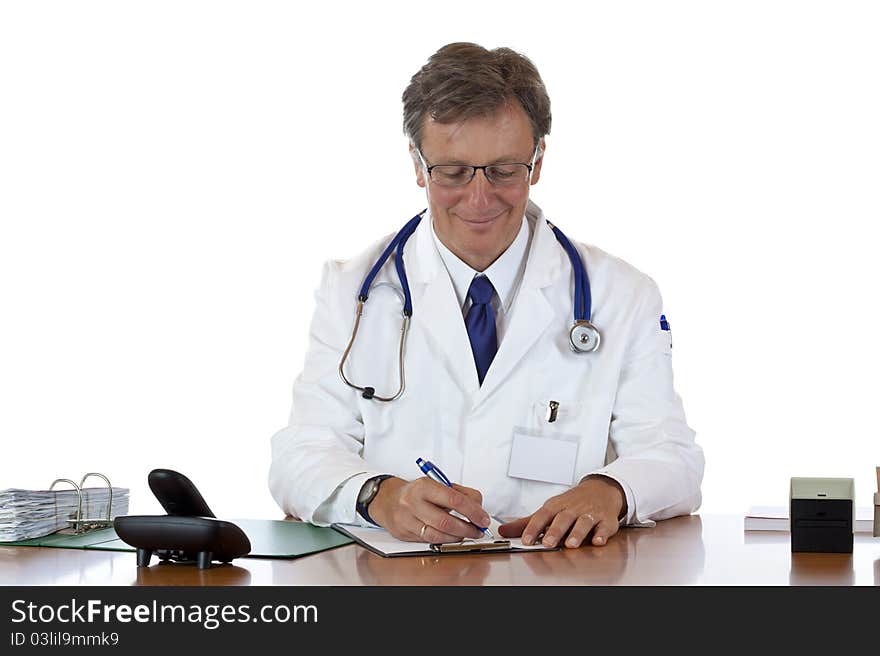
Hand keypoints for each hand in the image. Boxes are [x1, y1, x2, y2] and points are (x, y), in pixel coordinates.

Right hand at [368, 477, 490, 542]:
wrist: (388, 500)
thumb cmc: (417, 492)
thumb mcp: (437, 484)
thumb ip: (460, 493)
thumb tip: (479, 508)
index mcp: (424, 486)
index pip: (454, 500)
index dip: (473, 511)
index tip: (483, 518)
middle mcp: (412, 502)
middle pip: (446, 521)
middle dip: (468, 528)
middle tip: (479, 530)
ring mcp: (406, 519)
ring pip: (438, 535)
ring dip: (458, 537)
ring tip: (467, 534)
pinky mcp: (404, 533)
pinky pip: (429, 541)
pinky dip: (445, 540)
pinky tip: (452, 536)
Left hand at [499, 476, 625, 547]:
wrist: (601, 489)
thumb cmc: (572, 503)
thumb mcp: (550, 509)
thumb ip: (527, 522)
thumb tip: (503, 531)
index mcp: (556, 506)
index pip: (542, 515)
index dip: (533, 527)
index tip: (526, 540)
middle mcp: (573, 509)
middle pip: (563, 519)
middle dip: (555, 531)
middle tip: (548, 543)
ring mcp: (590, 514)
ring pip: (583, 522)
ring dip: (577, 533)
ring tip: (571, 544)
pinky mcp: (606, 520)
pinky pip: (604, 527)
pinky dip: (601, 534)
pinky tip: (597, 540)